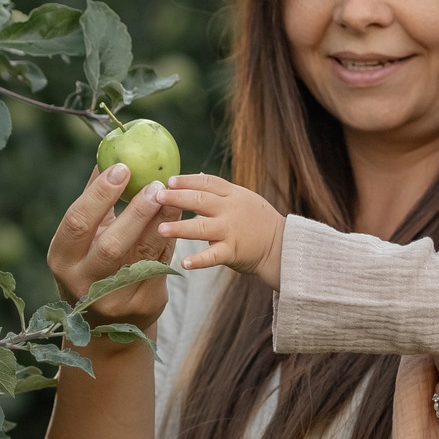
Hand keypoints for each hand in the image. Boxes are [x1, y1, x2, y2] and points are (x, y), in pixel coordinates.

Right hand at [46, 163, 177, 328]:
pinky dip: (169, 239)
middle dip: (136, 212)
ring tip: (172, 196)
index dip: (99, 194)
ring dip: (160, 223)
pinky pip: (160, 265)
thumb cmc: (92, 262)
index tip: (122, 168)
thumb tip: (107, 153)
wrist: (106, 322)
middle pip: (112, 245)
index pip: (77, 222)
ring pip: (142, 255)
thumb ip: (95, 200)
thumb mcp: (85, 237)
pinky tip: (176, 219)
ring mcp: (114, 298)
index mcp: (62, 258)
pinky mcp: (143, 305)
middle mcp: (83, 282)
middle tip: (155, 185)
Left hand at [153, 173, 288, 282]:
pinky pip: (214, 256)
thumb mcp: (242, 198)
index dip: (187, 181)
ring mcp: (231, 230)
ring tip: (161, 229)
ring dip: (180, 228)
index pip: (207, 182)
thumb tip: (195, 175)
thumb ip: (218, 190)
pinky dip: (199, 260)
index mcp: (232, 194)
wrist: (282, 245)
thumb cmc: (257, 221)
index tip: (169, 181)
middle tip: (156, 197)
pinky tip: (184, 263)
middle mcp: (230, 210)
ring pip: (202, 228)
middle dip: (177, 198)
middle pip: (200, 201)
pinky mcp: (233, 251)